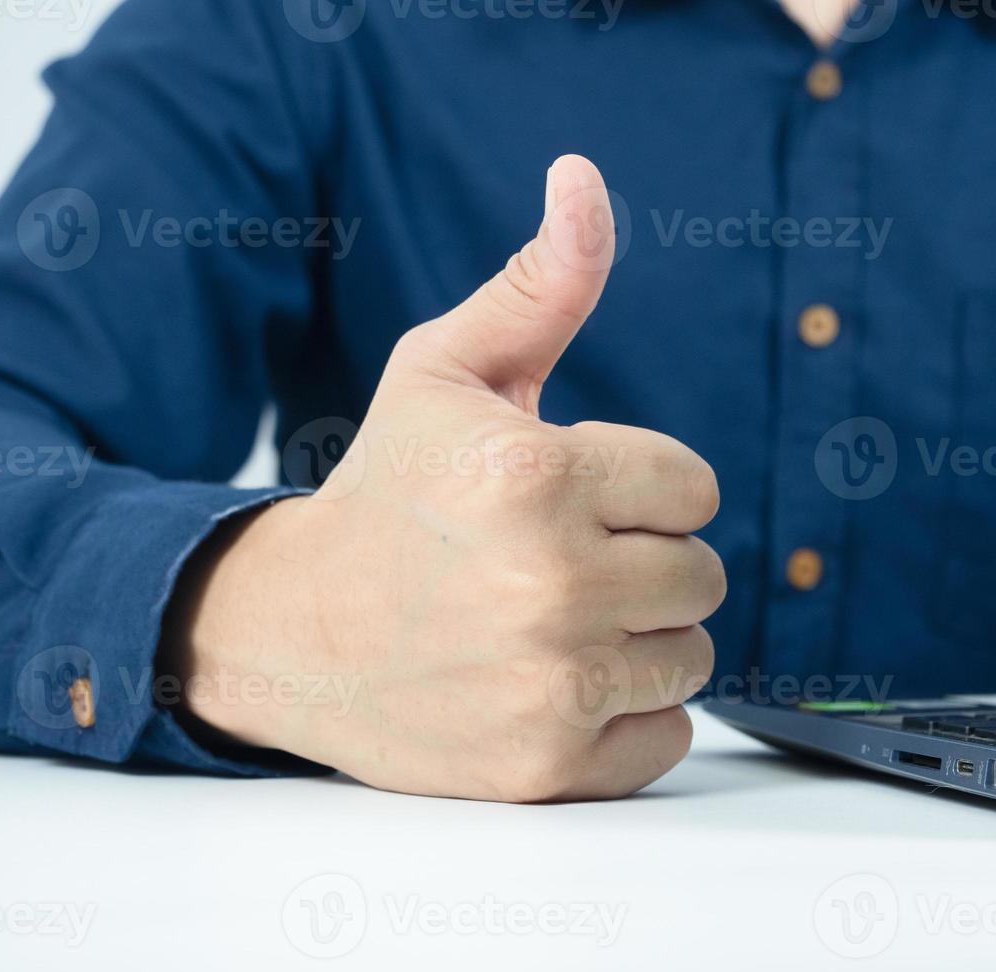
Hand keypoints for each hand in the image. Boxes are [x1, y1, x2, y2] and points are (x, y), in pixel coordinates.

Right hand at [162, 155, 725, 801]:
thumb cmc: (385, 493)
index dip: (636, 490)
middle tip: (553, 564)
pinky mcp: (545, 768)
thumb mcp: (446, 373)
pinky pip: (665, 739)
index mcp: (536, 475)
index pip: (693, 487)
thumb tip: (582, 179)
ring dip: (634, 638)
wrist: (294, 632)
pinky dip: (625, 719)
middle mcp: (550, 583)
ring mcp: (550, 684)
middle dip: (639, 562)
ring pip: (690, 656)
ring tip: (548, 623)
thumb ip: (537, 285)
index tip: (571, 499)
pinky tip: (551, 686)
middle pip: (701, 574)